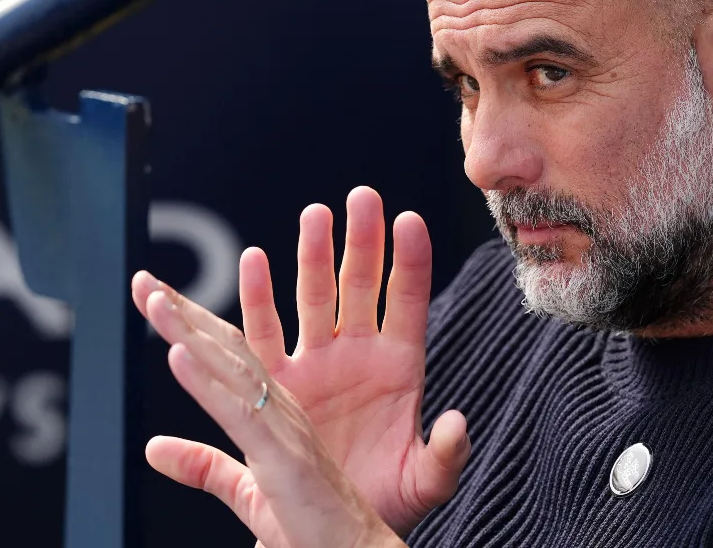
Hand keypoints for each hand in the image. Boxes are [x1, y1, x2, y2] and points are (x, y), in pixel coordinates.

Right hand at [133, 187, 469, 534]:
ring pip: (311, 298)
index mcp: (400, 367)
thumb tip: (457, 423)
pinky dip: (257, 300)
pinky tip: (255, 261)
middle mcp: (356, 354)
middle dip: (360, 241)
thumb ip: (444, 455)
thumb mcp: (423, 481)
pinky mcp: (277, 386)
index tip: (410, 220)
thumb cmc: (386, 499)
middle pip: (359, 285)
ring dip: (312, 256)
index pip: (407, 302)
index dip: (410, 262)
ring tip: (315, 215)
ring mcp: (315, 364)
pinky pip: (263, 335)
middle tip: (360, 198)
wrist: (333, 525)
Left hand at [139, 283, 404, 547]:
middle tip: (144, 280)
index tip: (155, 292)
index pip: (225, 355)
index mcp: (274, 410)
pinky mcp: (282, 458)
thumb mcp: (247, 493)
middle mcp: (282, 407)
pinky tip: (179, 355)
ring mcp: (283, 428)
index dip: (188, 322)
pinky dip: (206, 383)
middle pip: (225, 348)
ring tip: (156, 299)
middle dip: (182, 311)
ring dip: (189, 331)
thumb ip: (204, 467)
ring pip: (232, 367)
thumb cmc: (313, 527)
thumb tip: (153, 448)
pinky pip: (238, 413)